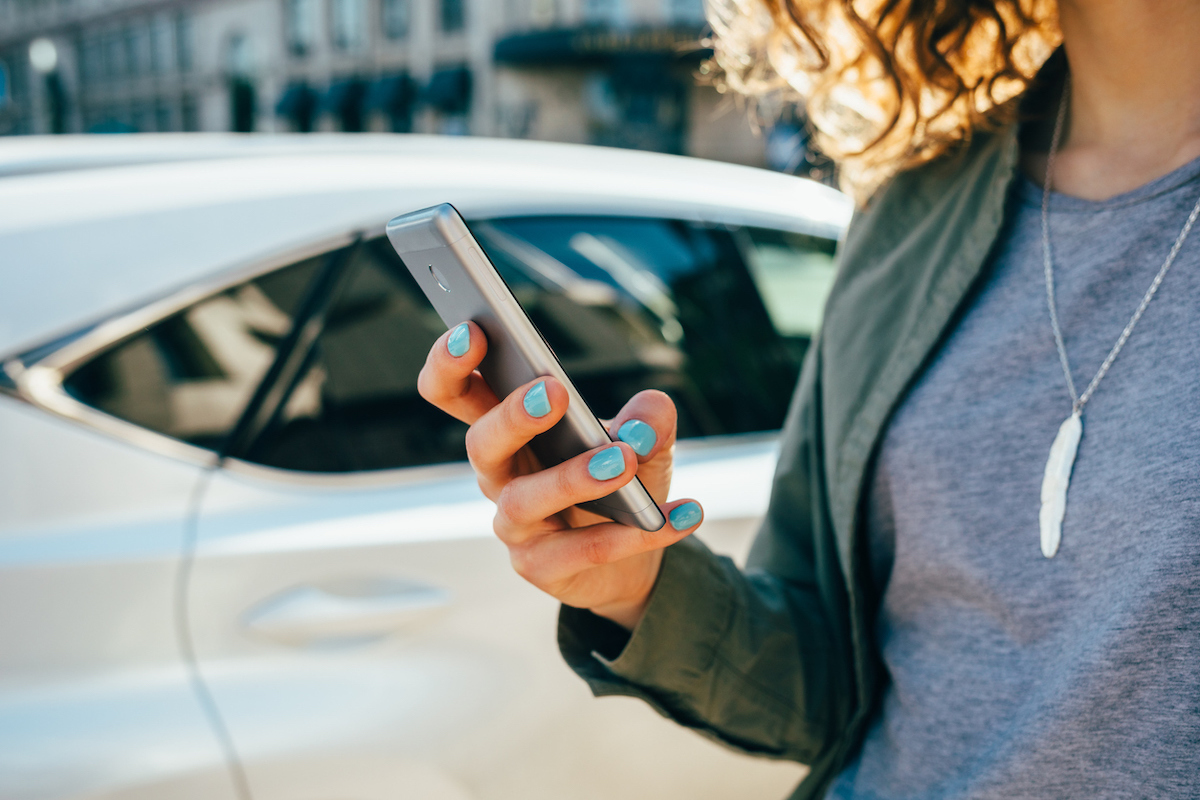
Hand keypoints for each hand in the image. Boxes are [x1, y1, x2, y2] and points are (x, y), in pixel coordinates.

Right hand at [418, 322, 702, 629]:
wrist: (634, 551)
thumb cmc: (621, 477)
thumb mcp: (644, 437)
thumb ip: (649, 418)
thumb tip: (647, 421)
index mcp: (507, 428)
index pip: (456, 391)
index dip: (451, 363)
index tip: (475, 330)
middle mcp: (499, 474)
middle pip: (480, 442)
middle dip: (512, 416)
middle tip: (551, 391)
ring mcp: (514, 524)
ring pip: (525, 500)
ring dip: (573, 477)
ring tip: (624, 459)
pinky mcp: (541, 567)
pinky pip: (582, 550)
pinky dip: (636, 533)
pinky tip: (684, 512)